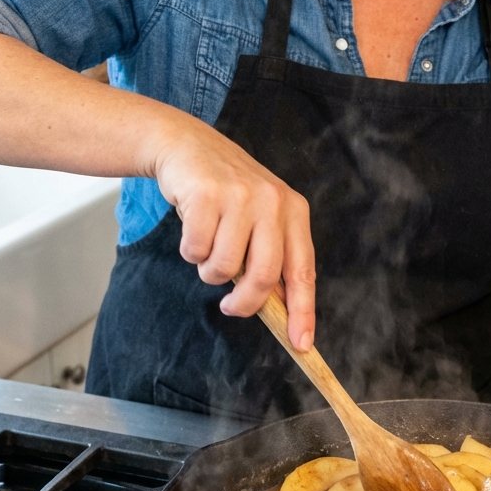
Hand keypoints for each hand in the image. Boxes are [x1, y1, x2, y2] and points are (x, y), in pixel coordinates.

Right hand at [151, 117, 315, 349]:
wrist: (187, 146)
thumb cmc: (227, 193)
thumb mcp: (260, 217)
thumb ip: (271, 256)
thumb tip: (279, 310)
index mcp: (294, 210)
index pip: (303, 270)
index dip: (303, 311)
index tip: (301, 343)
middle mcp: (272, 201)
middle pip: (263, 276)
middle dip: (244, 303)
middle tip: (230, 308)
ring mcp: (239, 196)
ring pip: (223, 268)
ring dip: (209, 270)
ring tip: (208, 247)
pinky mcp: (206, 195)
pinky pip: (196, 250)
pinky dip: (190, 250)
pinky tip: (193, 227)